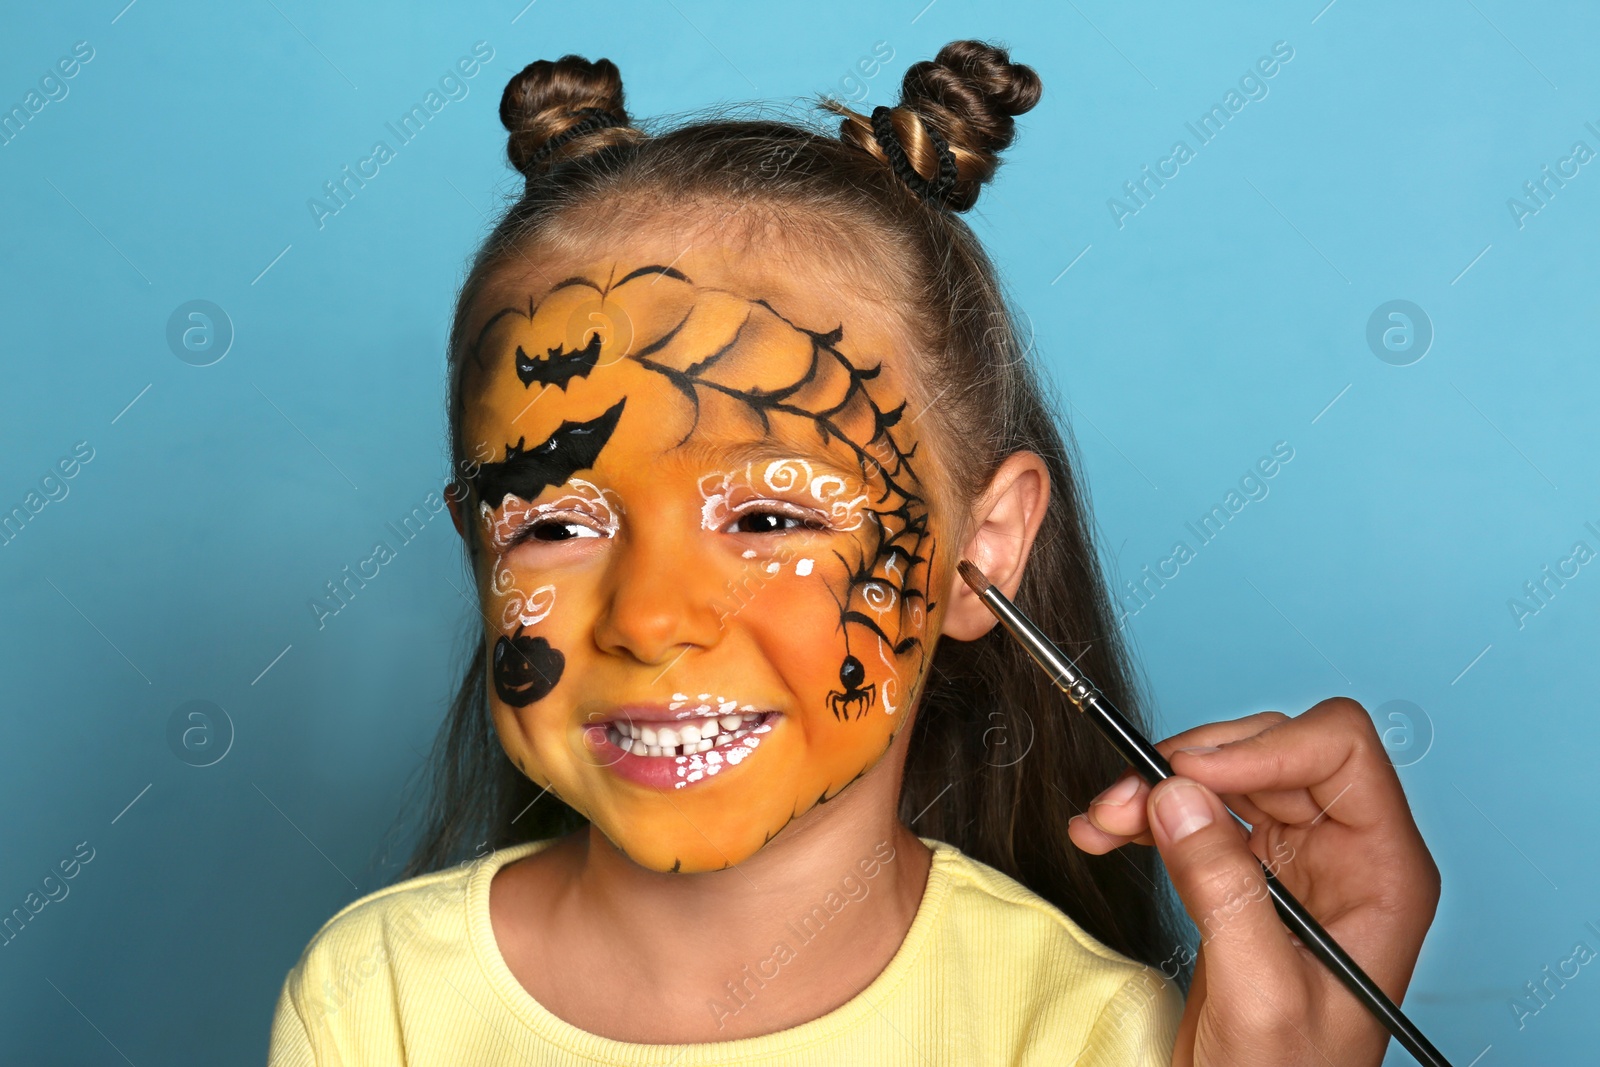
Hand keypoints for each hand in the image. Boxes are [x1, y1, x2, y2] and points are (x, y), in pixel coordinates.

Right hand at [1067, 698, 1440, 1066]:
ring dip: (1156, 787)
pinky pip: (1194, 812)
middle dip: (1191, 765)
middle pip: (1270, 752)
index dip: (1263, 746)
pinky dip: (1146, 813)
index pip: (1339, 751)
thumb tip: (1181, 799)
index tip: (1190, 773)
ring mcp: (1292, 862)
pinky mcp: (1244, 876)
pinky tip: (1108, 833)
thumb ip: (1223, 892)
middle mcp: (1342, 854)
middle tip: (1130, 799)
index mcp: (1382, 872)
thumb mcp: (1259, 994)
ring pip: (1223, 776)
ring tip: (1106, 820)